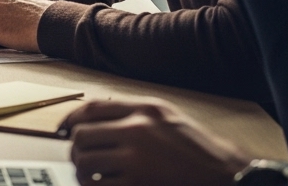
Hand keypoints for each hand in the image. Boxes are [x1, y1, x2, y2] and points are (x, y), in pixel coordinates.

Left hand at [62, 99, 249, 185]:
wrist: (224, 175)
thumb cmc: (197, 148)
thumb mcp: (167, 116)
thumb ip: (133, 111)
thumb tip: (94, 114)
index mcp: (144, 110)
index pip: (91, 108)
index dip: (70, 119)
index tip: (63, 129)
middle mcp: (138, 131)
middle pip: (82, 136)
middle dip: (76, 149)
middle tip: (81, 157)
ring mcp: (137, 160)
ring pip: (85, 163)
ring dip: (82, 171)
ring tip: (90, 175)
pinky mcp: (137, 185)